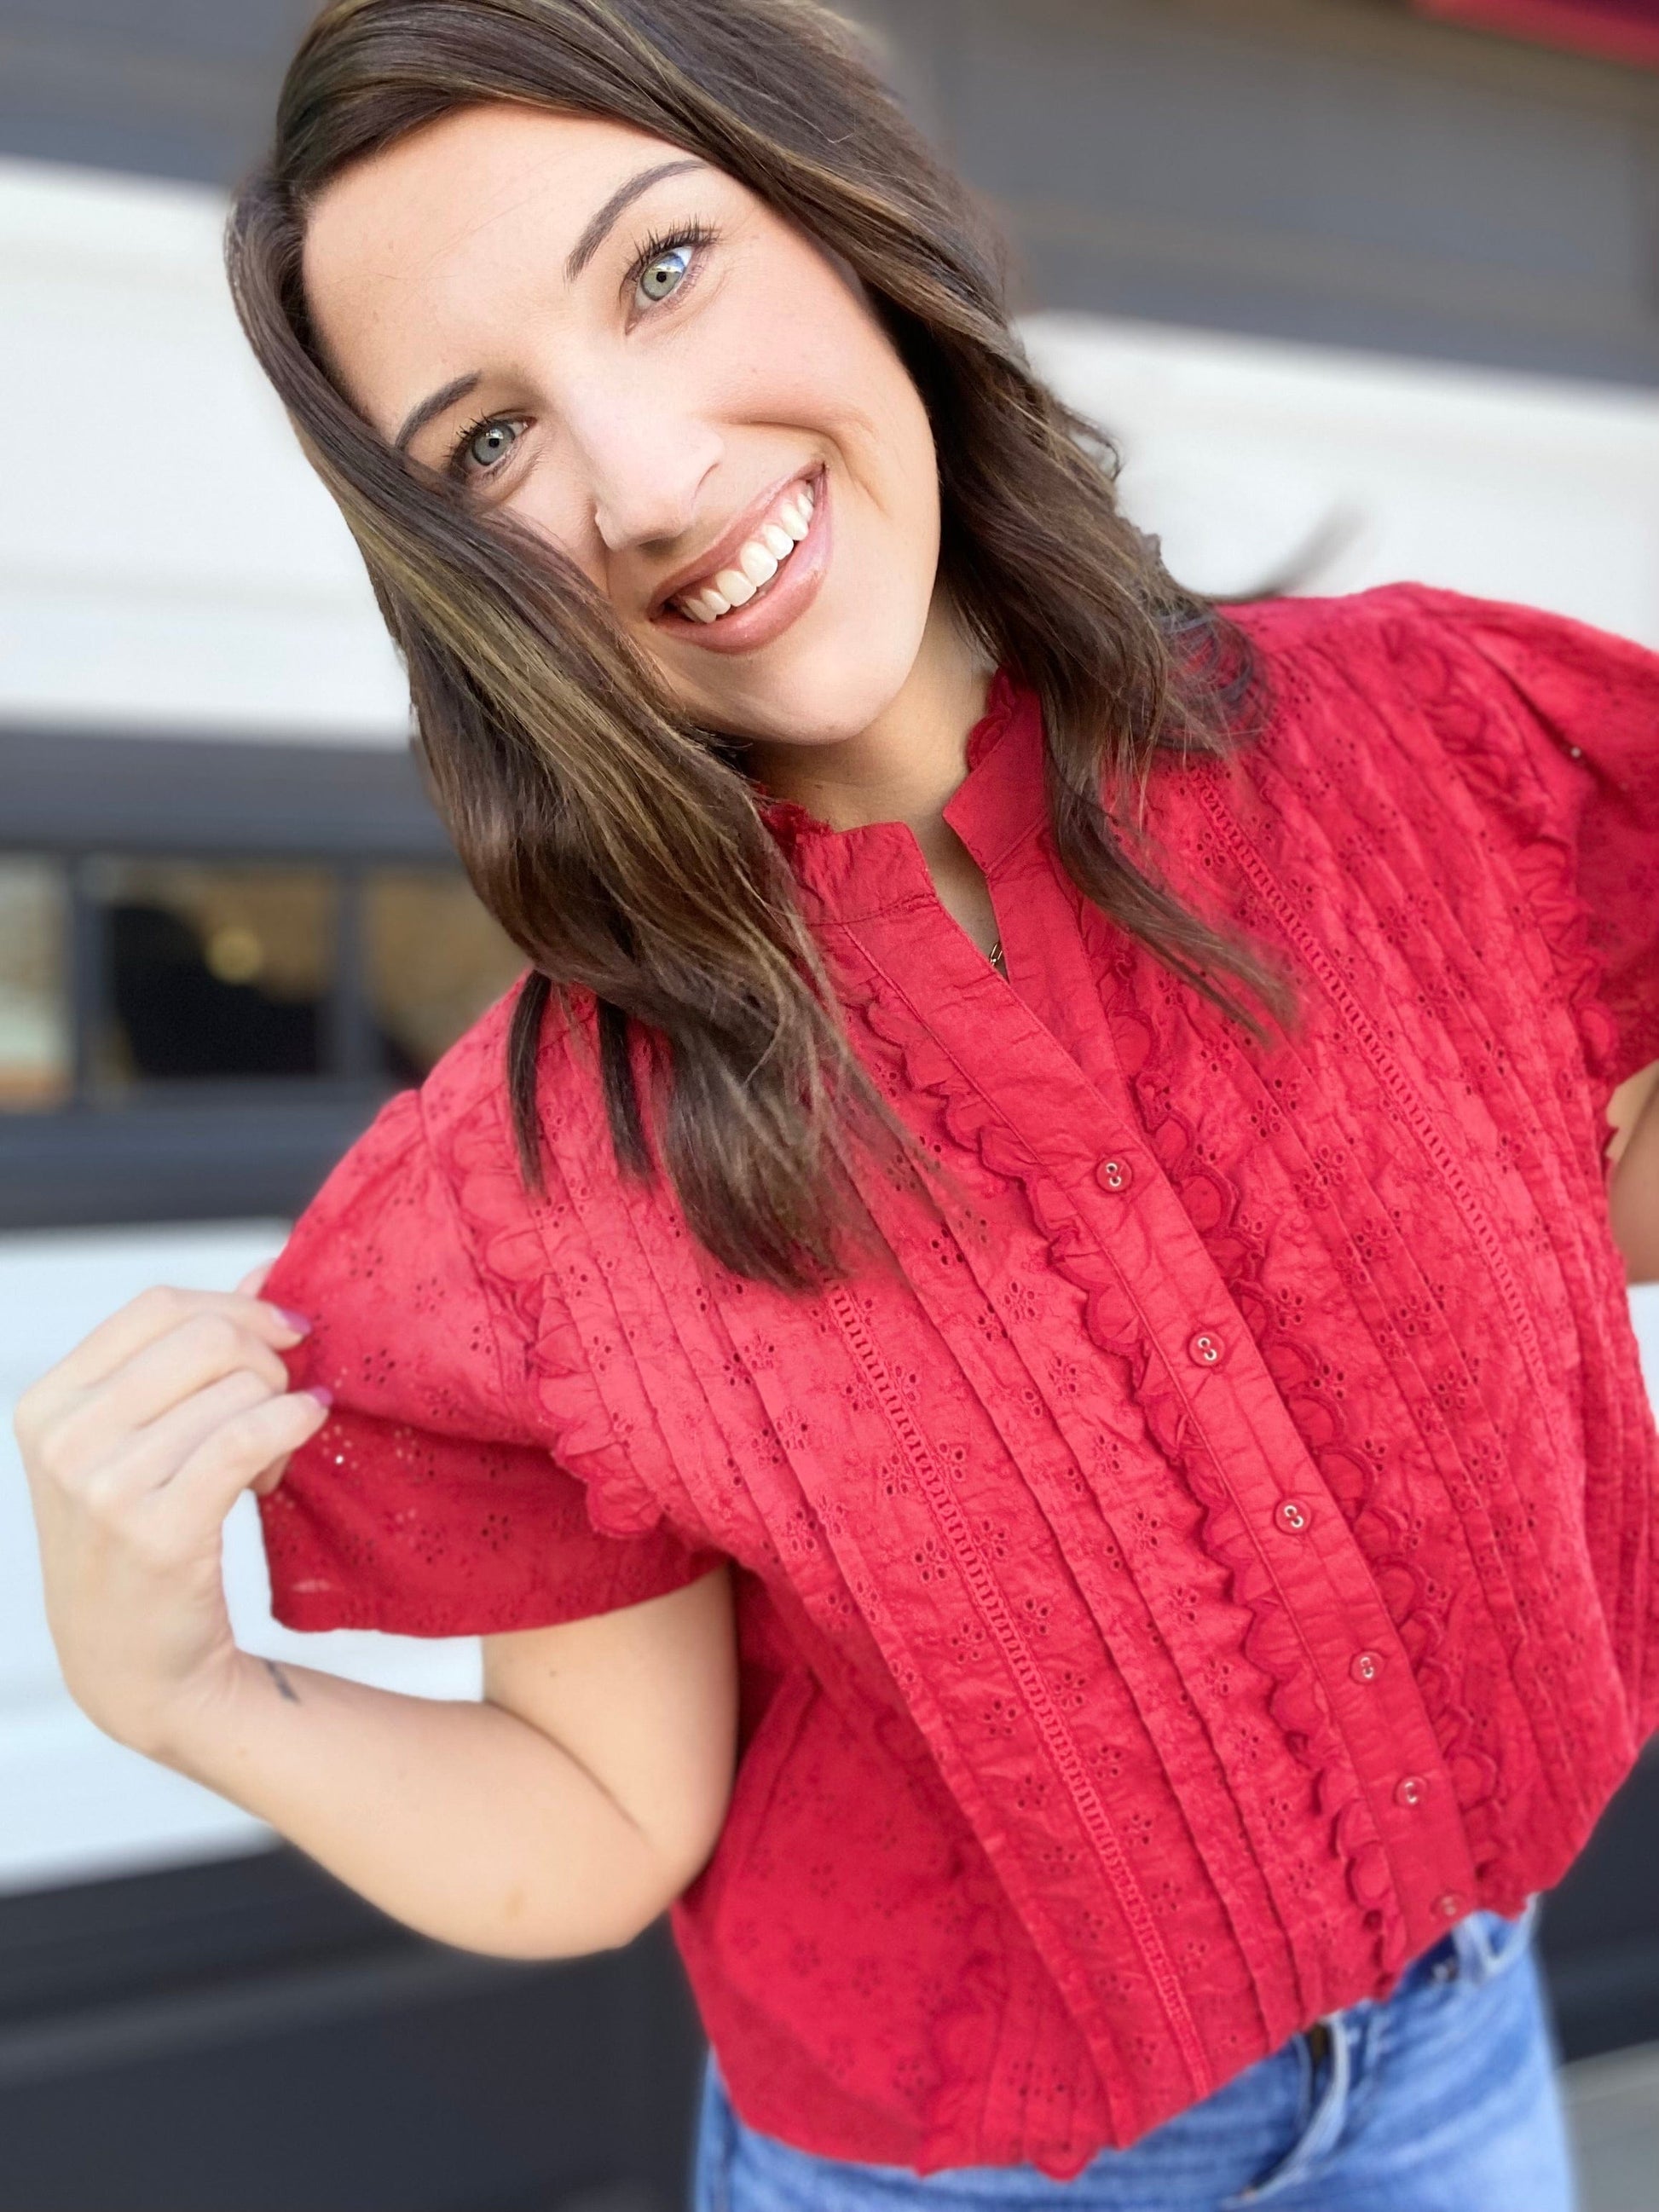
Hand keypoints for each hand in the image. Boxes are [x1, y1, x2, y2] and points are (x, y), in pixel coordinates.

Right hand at [13, 1274, 329, 1757]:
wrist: (136, 1667)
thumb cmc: (147, 1540)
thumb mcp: (146, 1437)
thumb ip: (197, 1352)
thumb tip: (267, 1268)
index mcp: (49, 1403)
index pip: (157, 1307)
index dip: (236, 1306)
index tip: (287, 1331)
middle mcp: (64, 1440)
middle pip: (203, 1337)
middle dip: (267, 1359)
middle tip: (281, 1404)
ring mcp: (103, 1487)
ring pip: (236, 1387)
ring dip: (278, 1412)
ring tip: (269, 1461)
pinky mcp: (157, 1531)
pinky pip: (249, 1436)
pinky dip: (294, 1424)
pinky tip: (307, 1434)